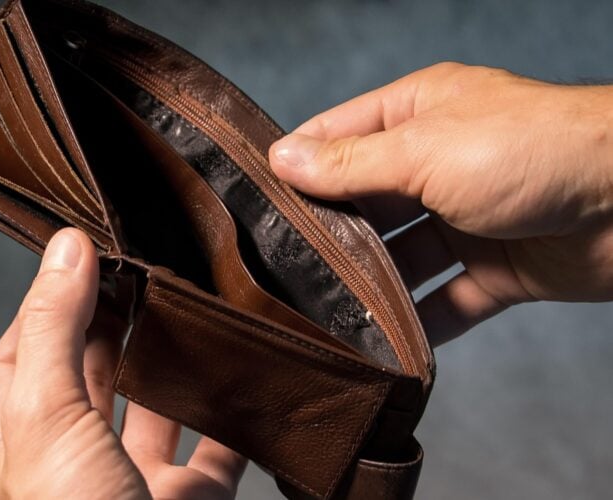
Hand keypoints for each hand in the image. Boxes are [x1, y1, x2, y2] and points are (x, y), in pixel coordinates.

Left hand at [0, 228, 246, 498]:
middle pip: (94, 373)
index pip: (25, 349)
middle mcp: (75, 461)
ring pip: (157, 409)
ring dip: (176, 367)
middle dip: (118, 322)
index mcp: (23, 439)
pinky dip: (234, 418)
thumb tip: (63, 247)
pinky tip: (245, 382)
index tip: (85, 254)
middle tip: (148, 270)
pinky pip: (218, 451)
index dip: (51, 299)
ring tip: (197, 312)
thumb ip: (55, 329)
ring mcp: (134, 484)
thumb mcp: (47, 415)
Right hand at [269, 62, 612, 344]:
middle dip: (331, 233)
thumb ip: (351, 164)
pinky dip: (423, 321)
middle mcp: (440, 164)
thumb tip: (283, 159)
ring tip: (330, 311)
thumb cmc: (534, 149)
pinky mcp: (499, 268)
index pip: (338, 137)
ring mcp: (469, 218)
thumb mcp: (424, 151)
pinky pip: (449, 299)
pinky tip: (390, 342)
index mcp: (419, 115)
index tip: (256, 201)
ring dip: (374, 283)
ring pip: (403, 257)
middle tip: (285, 266)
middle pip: (366, 202)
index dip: (297, 165)